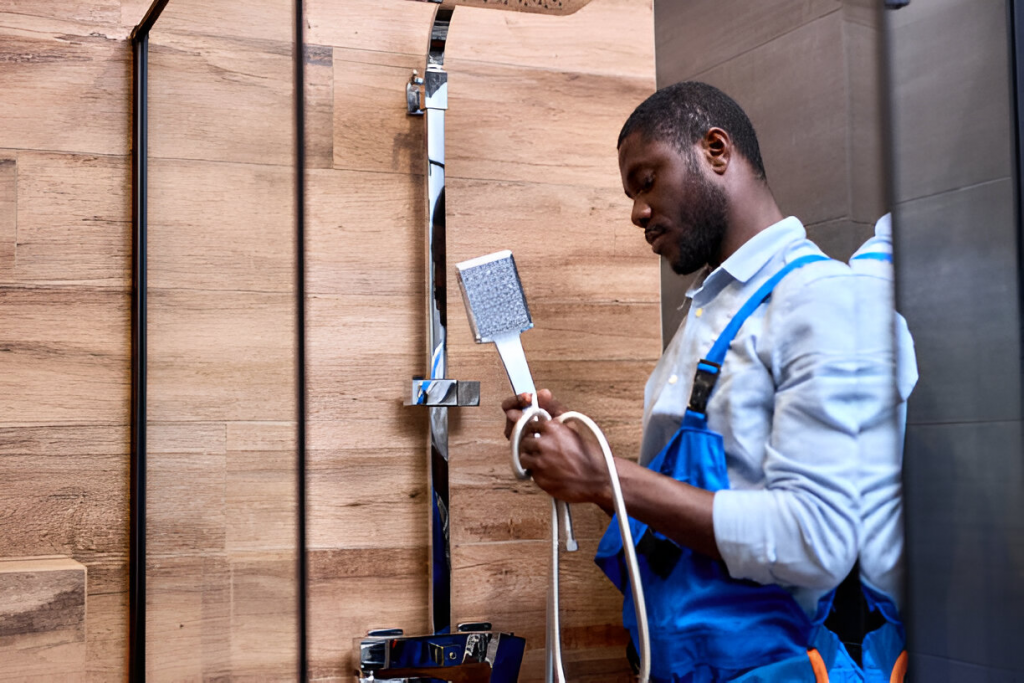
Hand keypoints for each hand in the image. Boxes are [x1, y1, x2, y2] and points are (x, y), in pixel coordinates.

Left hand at [501, 390, 610, 505]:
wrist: (599, 478)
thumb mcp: (577, 423)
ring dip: (532, 458)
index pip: (529, 423)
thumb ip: (556, 408)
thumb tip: (541, 394)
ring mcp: (540, 461)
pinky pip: (529, 472)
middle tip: (543, 449)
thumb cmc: (591, 452)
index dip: (534, 429)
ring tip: (546, 460)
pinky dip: (536, 471)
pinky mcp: (539, 478)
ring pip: (523, 456)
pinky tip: (549, 470)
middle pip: (524, 439)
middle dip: (531, 443)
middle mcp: (543, 443)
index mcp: (552, 427)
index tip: (538, 433)